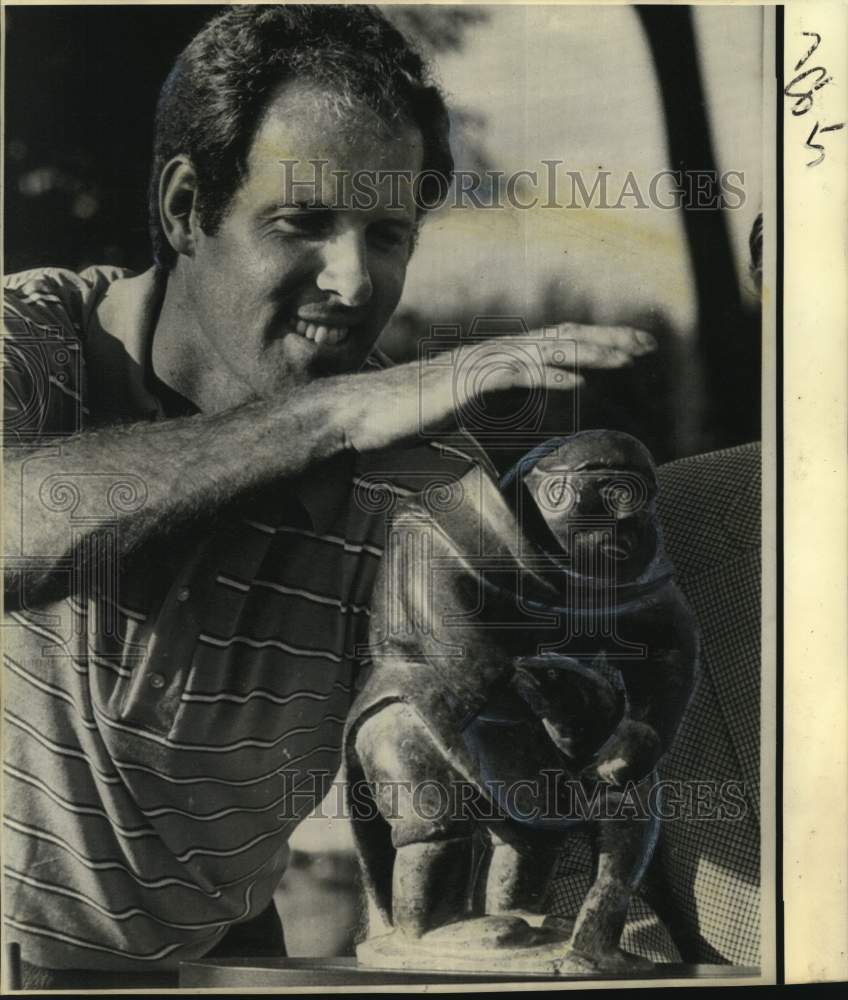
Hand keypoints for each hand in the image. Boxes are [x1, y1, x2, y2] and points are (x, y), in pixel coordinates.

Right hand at [339, 322, 656, 453]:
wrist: (358, 414)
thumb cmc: (399, 419)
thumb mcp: (452, 420)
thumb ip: (479, 421)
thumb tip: (493, 440)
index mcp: (492, 363)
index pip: (552, 347)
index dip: (592, 346)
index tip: (628, 351)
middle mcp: (491, 356)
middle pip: (559, 340)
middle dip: (607, 340)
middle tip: (648, 344)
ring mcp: (478, 366)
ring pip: (545, 351)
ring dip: (590, 352)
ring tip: (629, 356)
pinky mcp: (464, 383)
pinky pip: (515, 376)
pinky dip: (549, 376)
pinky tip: (578, 383)